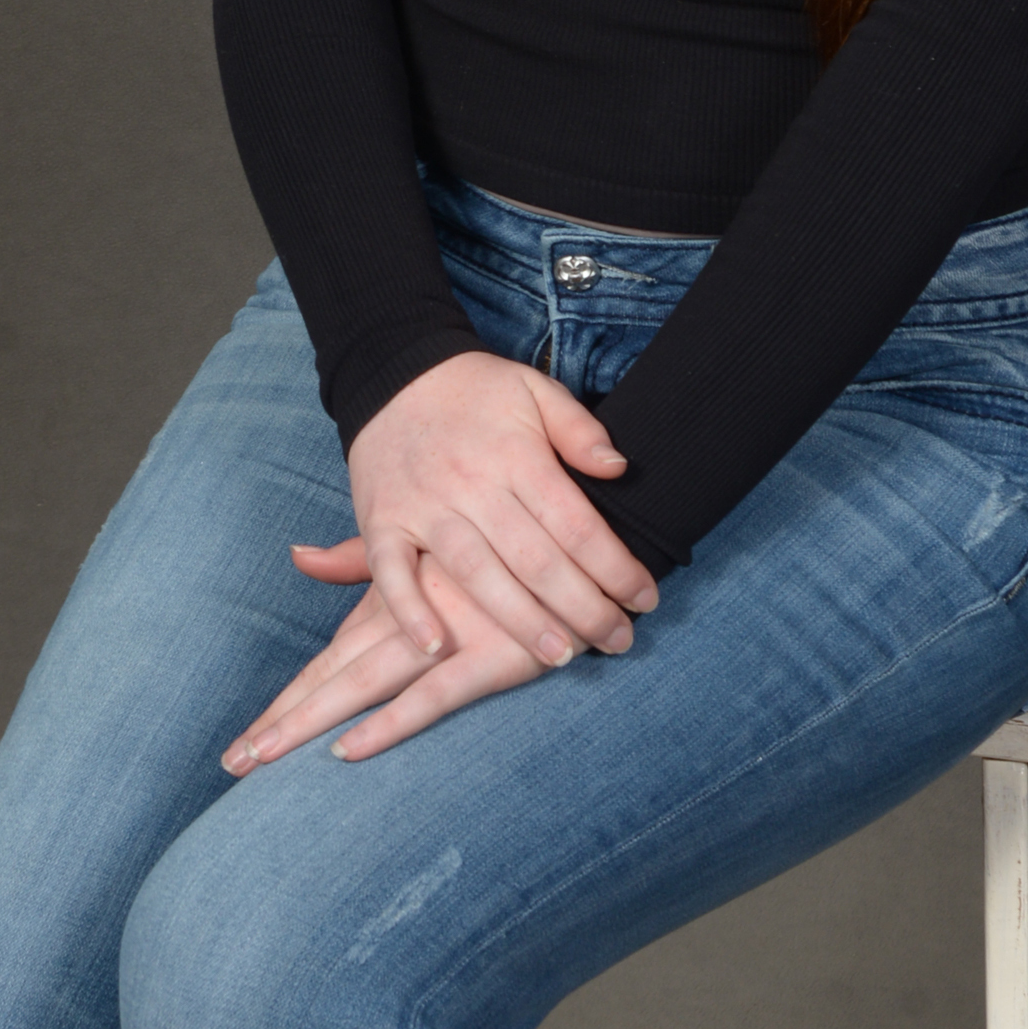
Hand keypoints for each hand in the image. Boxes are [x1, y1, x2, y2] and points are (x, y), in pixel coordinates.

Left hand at [224, 552, 545, 768]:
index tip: (245, 745)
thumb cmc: (512, 528)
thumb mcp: (427, 535)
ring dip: (311, 723)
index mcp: (396, 592)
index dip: (289, 698)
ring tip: (261, 759)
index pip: (331, 655)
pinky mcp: (491, 655)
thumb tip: (299, 555)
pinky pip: (432, 697)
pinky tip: (349, 749)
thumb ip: (361, 556)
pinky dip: (390, 722)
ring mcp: (448, 634)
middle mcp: (411, 614)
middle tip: (232, 762)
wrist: (588, 519)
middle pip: (332, 676)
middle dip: (282, 721)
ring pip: (363, 685)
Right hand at [317, 349, 658, 672]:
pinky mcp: (382, 522)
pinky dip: (409, 610)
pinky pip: (392, 573)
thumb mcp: (536, 390)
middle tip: (619, 642)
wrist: (390, 371)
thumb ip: (580, 430)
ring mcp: (423, 506)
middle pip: (536, 559)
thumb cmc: (476, 390)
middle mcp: (472, 484)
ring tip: (560, 657)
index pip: (576, 523)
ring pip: (476, 574)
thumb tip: (621, 468)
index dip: (616, 566)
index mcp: (517, 455)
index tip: (645, 598)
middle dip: (583, 607)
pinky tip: (436, 648)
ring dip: (519, 621)